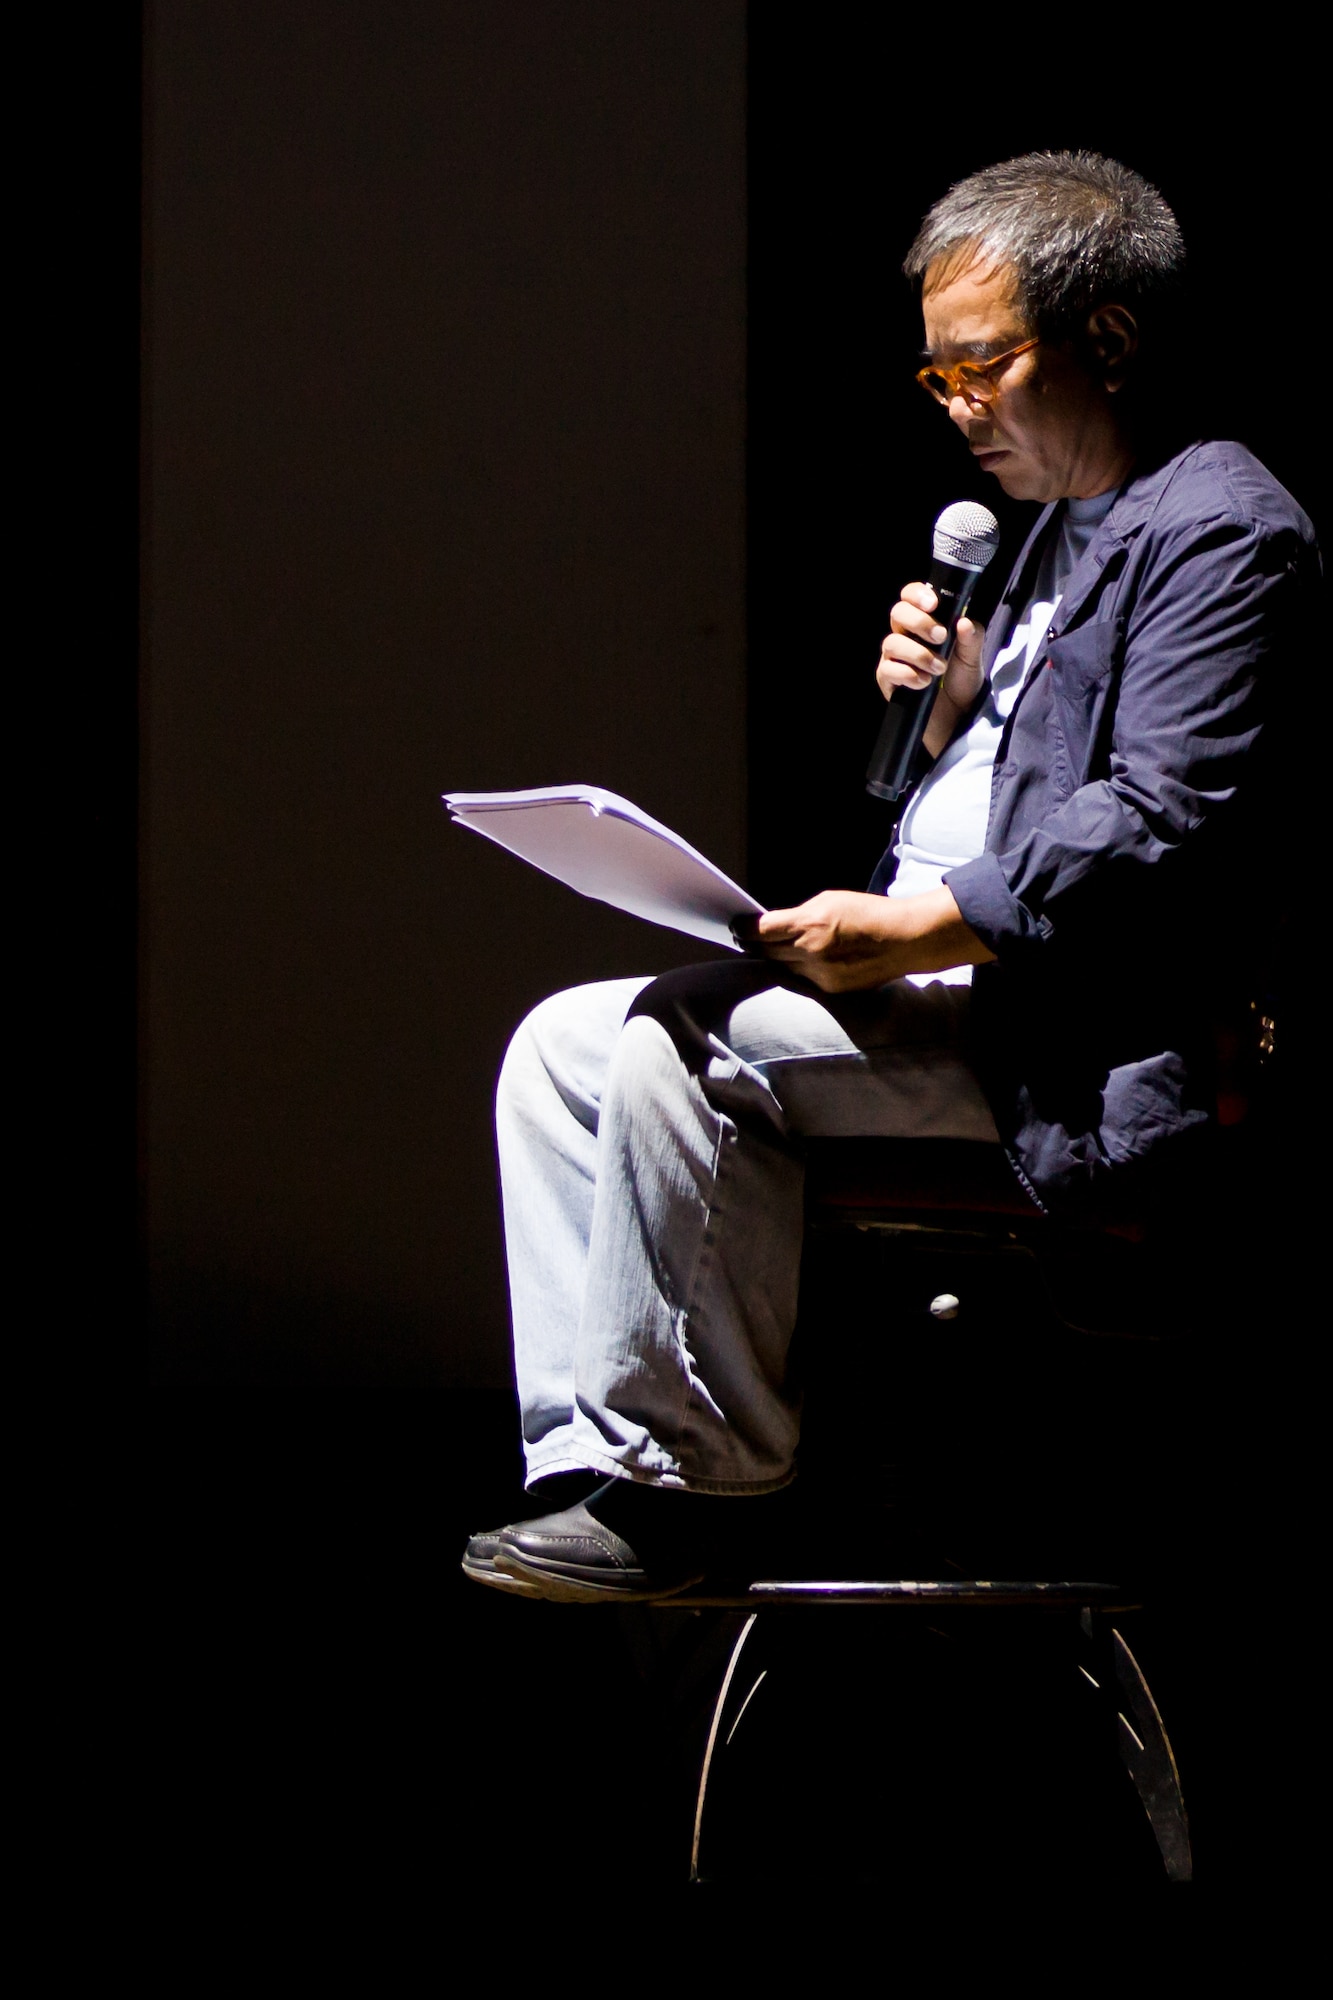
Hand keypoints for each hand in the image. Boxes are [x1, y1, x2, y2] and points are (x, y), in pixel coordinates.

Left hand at [750, 887, 993, 993]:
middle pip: (766, 952)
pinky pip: (803, 979)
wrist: (903, 940)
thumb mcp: (828, 901)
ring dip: (774, 958)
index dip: (743, 928)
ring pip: (783, 968)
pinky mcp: (830, 990)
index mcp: (808, 924)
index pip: (761, 931)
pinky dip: (798, 969)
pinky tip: (798, 960)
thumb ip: (798, 915)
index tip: (735, 925)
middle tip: (742, 938)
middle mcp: (810, 952)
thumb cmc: (866, 913)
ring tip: (767, 949)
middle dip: (752, 945)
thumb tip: (773, 925)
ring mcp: (820, 975)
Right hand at [877, 584, 985, 757]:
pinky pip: (888, 670)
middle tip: (940, 637)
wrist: (957, 717)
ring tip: (938, 668)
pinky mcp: (888, 681)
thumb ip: (971, 639)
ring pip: (891, 642)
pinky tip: (923, 683)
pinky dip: (908, 674)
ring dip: (918, 654)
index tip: (933, 604)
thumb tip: (964, 622)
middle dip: (919, 622)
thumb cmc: (962, 682)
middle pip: (897, 613)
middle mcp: (906, 636)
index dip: (916, 594)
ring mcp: (894, 658)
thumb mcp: (973, 658)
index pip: (910, 597)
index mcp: (925, 623)